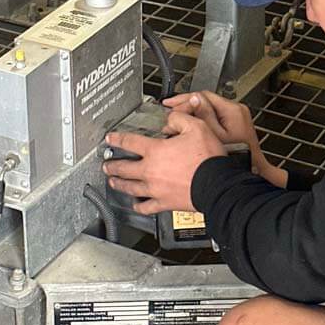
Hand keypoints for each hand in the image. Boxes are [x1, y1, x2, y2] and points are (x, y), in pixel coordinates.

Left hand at [103, 111, 225, 213]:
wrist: (217, 185)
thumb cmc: (207, 159)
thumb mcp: (196, 127)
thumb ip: (179, 119)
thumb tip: (170, 118)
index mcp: (156, 151)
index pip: (129, 142)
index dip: (117, 139)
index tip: (110, 139)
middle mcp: (151, 171)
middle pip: (124, 168)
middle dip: (112, 165)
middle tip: (106, 164)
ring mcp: (155, 189)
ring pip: (130, 187)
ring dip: (119, 184)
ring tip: (113, 182)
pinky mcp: (164, 203)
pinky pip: (146, 206)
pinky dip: (138, 205)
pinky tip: (135, 204)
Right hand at [162, 92, 286, 186]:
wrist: (252, 168)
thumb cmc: (235, 156)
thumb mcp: (215, 136)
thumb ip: (204, 115)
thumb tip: (193, 100)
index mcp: (232, 110)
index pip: (202, 96)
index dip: (183, 100)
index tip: (170, 106)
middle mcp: (236, 109)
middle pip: (205, 100)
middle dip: (185, 105)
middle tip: (169, 110)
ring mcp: (236, 115)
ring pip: (208, 107)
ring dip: (192, 111)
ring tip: (177, 119)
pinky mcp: (234, 122)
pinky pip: (213, 114)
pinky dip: (201, 118)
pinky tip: (190, 125)